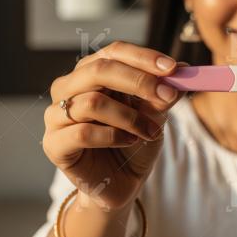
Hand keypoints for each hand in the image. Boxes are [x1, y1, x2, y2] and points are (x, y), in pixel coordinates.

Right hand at [42, 41, 185, 211]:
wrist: (121, 184)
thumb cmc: (133, 143)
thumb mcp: (153, 115)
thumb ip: (162, 94)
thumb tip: (182, 70)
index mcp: (91, 72)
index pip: (114, 52)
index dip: (143, 57)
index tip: (173, 68)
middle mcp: (68, 88)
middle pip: (99, 70)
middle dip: (138, 81)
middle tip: (166, 96)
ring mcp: (56, 115)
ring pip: (92, 102)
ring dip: (130, 117)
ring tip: (149, 131)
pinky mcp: (54, 143)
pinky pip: (83, 132)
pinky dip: (113, 136)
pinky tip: (129, 142)